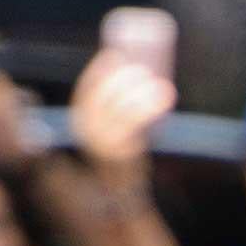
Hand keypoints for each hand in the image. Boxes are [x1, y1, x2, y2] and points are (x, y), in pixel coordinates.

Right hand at [68, 49, 174, 184]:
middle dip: (121, 78)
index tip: (114, 54)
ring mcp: (102, 142)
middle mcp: (86, 130)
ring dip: (140, 92)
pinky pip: (134, 123)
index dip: (98, 69)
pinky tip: (164, 97)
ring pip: (121, 107)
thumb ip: (113, 110)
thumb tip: (134, 78)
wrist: (121, 191)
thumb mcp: (110, 130)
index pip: (84, 89)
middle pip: (102, 95)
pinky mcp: (121, 151)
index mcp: (80, 121)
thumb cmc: (120, 155)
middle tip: (142, 69)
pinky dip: (150, 106)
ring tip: (161, 84)